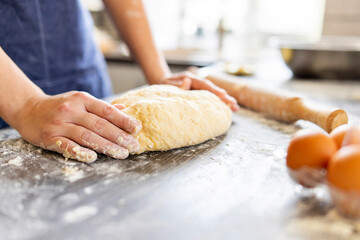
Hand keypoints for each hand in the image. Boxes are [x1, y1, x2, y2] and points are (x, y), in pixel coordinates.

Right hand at [14, 91, 141, 162]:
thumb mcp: (80, 101)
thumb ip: (101, 107)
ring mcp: (59, 124)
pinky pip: (66, 146)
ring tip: (122, 154)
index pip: (107, 110)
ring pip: (87, 136)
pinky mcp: (49, 137)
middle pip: (99, 125)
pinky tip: (93, 157)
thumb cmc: (60, 106)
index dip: (123, 120)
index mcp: (82, 99)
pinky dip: (80, 152)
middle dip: (119, 137)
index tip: (137, 129)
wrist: (27, 109)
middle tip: (134, 146)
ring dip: (106, 146)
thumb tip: (125, 109)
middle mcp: (71, 110)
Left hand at [160, 72, 238, 110]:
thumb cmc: (164, 85)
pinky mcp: (199, 92)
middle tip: (234, 104)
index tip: (223, 95)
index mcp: (191, 79)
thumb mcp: (167, 84)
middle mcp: (197, 81)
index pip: (205, 85)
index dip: (214, 90)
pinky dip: (218, 101)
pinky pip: (210, 96)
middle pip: (213, 89)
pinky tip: (227, 107)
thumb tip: (188, 82)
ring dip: (224, 99)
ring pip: (214, 93)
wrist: (162, 81)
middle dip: (224, 96)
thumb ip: (177, 84)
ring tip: (235, 107)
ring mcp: (199, 86)